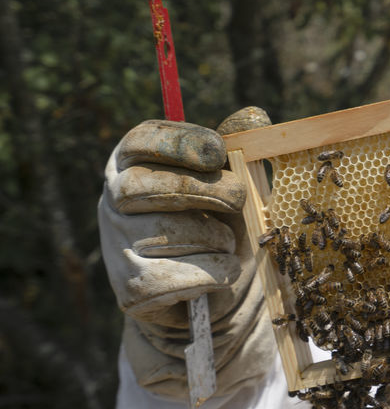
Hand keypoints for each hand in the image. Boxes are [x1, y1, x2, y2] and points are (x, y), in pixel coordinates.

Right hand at [99, 107, 276, 398]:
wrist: (209, 293)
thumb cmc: (218, 221)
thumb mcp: (231, 180)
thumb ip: (240, 146)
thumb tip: (255, 115)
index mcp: (133, 163)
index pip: (140, 141)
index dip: (179, 143)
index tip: (218, 152)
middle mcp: (114, 200)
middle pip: (145, 186)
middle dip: (203, 191)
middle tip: (238, 198)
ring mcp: (116, 246)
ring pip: (172, 234)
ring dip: (217, 238)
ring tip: (224, 242)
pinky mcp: (130, 289)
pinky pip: (180, 277)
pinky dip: (214, 273)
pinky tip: (220, 272)